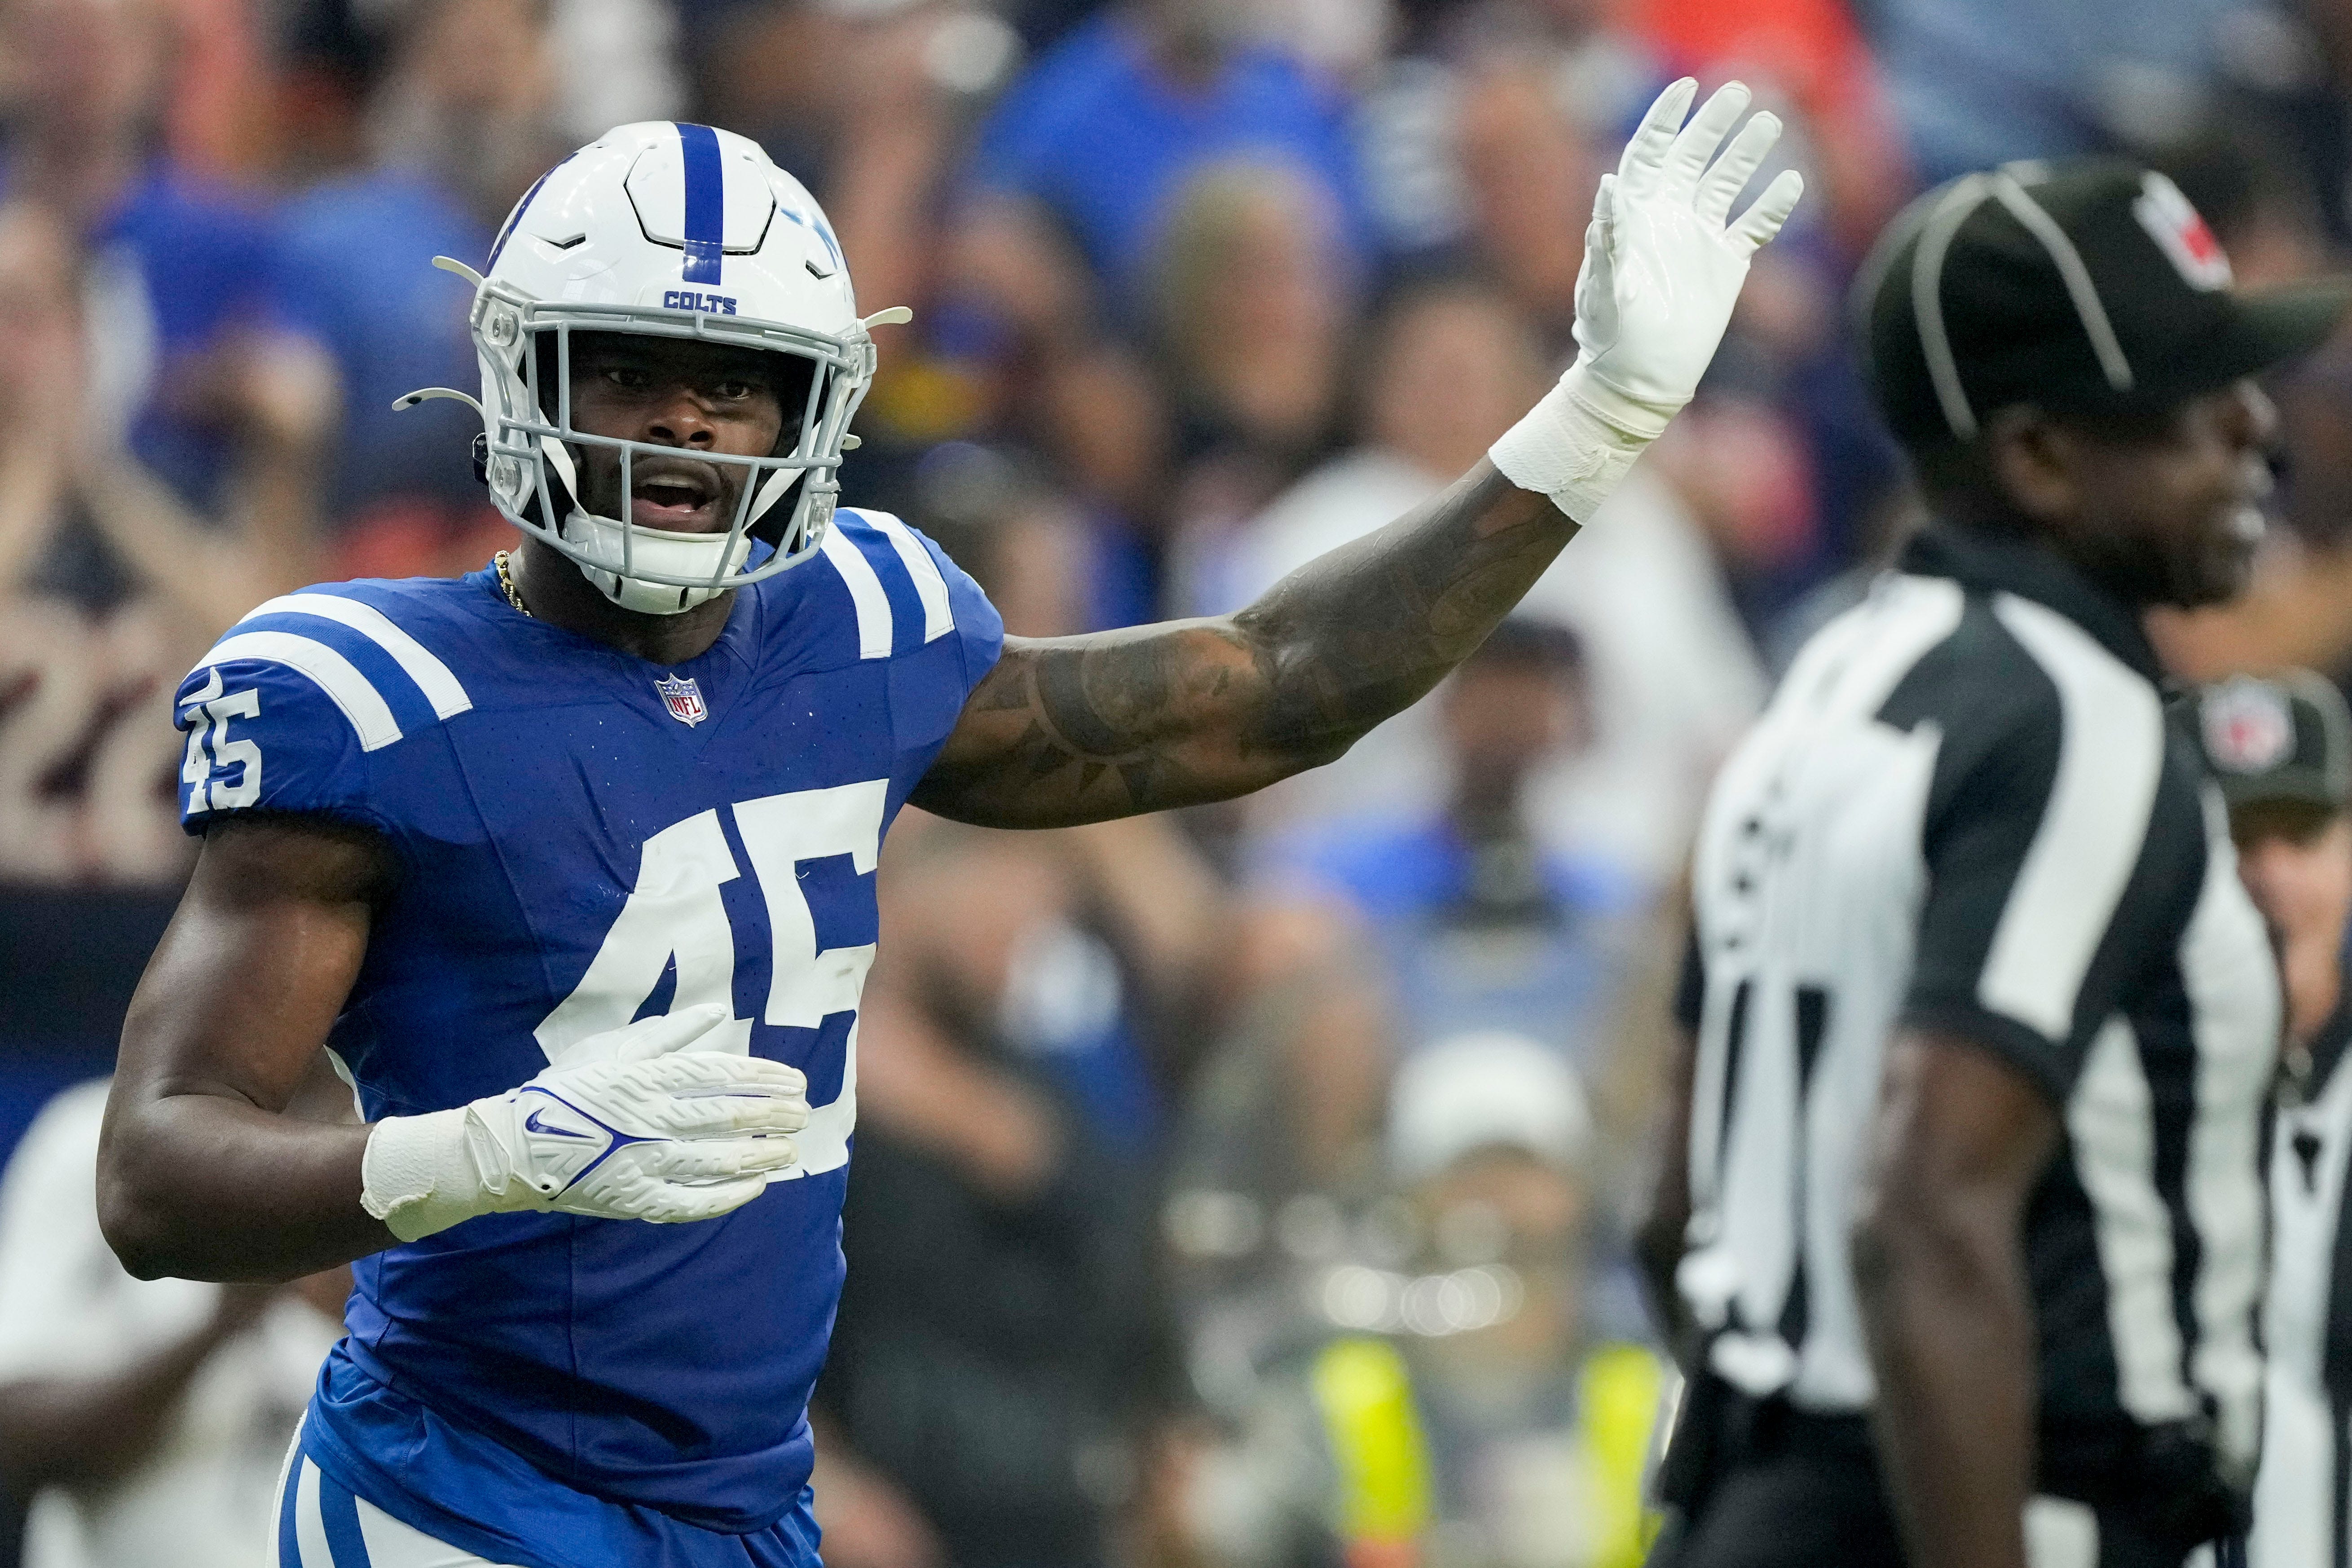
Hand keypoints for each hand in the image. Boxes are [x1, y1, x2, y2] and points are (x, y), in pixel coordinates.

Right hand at [362, 1005, 809, 1240]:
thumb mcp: (613, 1048)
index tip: (795, 1081)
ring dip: (759, 1156)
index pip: (720, 1076)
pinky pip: (690, 1201)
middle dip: (772, 1116)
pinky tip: (754, 1189)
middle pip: (726, 1117)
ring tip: (790, 1152)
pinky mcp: (634, 1198)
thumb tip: (716, 1013)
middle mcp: (651, 1120)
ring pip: (716, 1160)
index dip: (763, 1079)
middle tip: (804, 1115)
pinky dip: (726, 1197)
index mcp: (647, 1078)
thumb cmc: (564, 1090)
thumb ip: (669, 1034)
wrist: (512, 1148)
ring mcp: (644, 1162)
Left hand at [1571, 78, 1803, 417]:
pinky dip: (1773, 206)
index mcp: (1635, 214)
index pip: (1650, 152)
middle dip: (1714, 123)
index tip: (1684, 88)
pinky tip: (1792, 182)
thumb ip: (1608, 235)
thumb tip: (1609, 182)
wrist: (1637, 381)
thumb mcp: (1604, 285)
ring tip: (1770, 121)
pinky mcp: (1726, 264)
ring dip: (1747, 153)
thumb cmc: (1610, 336)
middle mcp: (1668, 217)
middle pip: (1694, 156)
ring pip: (1728, 182)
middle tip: (1740, 91)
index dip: (1665, 117)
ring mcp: (1699, 238)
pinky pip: (1755, 225)